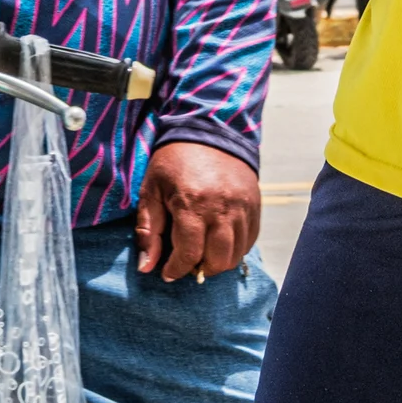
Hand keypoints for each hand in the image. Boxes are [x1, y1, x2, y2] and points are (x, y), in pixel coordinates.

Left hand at [135, 141, 260, 279]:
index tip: (168, 273)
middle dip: (200, 269)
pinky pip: (250, 240)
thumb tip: (147, 267)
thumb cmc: (174, 161)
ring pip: (236, 253)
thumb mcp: (151, 190)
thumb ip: (149, 230)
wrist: (208, 130)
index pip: (189, 253)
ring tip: (204, 254)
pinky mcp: (255, 204)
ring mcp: (242, 206)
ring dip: (219, 262)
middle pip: (218, 259)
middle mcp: (222, 207)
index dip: (176, 270)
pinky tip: (220, 242)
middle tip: (188, 264)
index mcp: (192, 203)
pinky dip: (236, 249)